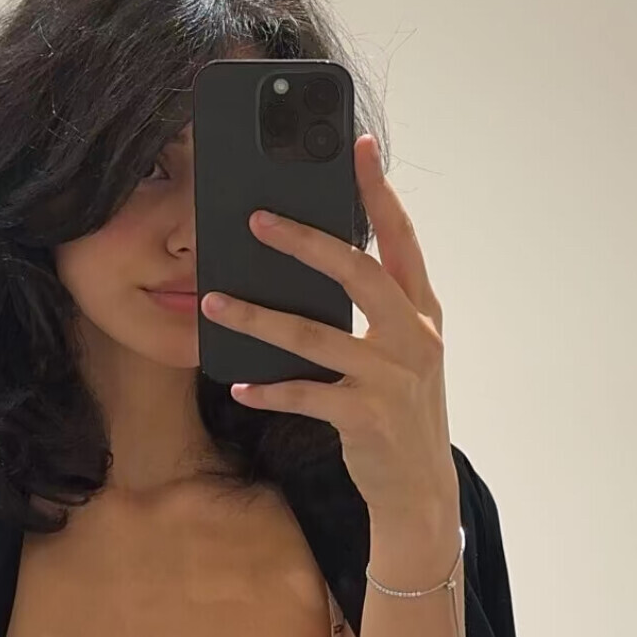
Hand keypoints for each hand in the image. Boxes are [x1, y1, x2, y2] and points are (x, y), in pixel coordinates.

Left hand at [202, 134, 454, 517]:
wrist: (421, 488)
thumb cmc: (401, 409)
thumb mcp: (401, 351)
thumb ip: (375, 308)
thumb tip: (320, 260)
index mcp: (422, 312)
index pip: (402, 240)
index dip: (380, 193)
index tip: (357, 148)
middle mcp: (413, 338)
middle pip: (358, 275)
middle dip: (306, 243)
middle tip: (256, 219)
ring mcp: (391, 378)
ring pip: (316, 337)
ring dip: (259, 317)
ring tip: (215, 301)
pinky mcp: (366, 417)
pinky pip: (306, 395)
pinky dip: (268, 390)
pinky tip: (239, 385)